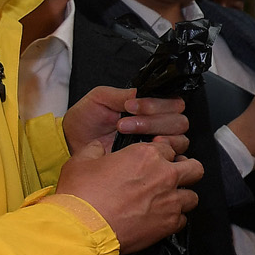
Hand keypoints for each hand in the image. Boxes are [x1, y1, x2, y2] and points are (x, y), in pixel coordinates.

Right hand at [54, 137, 202, 252]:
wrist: (83, 228)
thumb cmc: (81, 195)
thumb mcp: (80, 161)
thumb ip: (95, 149)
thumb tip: (99, 147)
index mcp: (146, 155)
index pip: (169, 148)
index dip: (162, 154)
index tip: (155, 162)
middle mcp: (164, 175)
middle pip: (194, 168)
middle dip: (186, 171)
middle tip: (173, 177)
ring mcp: (170, 201)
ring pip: (192, 196)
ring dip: (182, 197)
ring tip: (168, 201)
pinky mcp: (169, 224)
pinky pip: (183, 220)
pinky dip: (174, 219)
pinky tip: (160, 219)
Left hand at [62, 86, 189, 156]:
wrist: (74, 143)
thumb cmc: (87, 120)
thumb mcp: (101, 98)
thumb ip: (123, 94)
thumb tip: (142, 93)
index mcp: (151, 105)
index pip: (172, 101)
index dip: (155, 104)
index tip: (130, 106)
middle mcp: (160, 123)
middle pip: (179, 121)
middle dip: (152, 121)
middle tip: (123, 124)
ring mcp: (159, 143)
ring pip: (179, 139)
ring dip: (153, 136)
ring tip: (127, 135)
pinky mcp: (156, 161)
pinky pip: (174, 158)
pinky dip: (164, 156)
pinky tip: (142, 153)